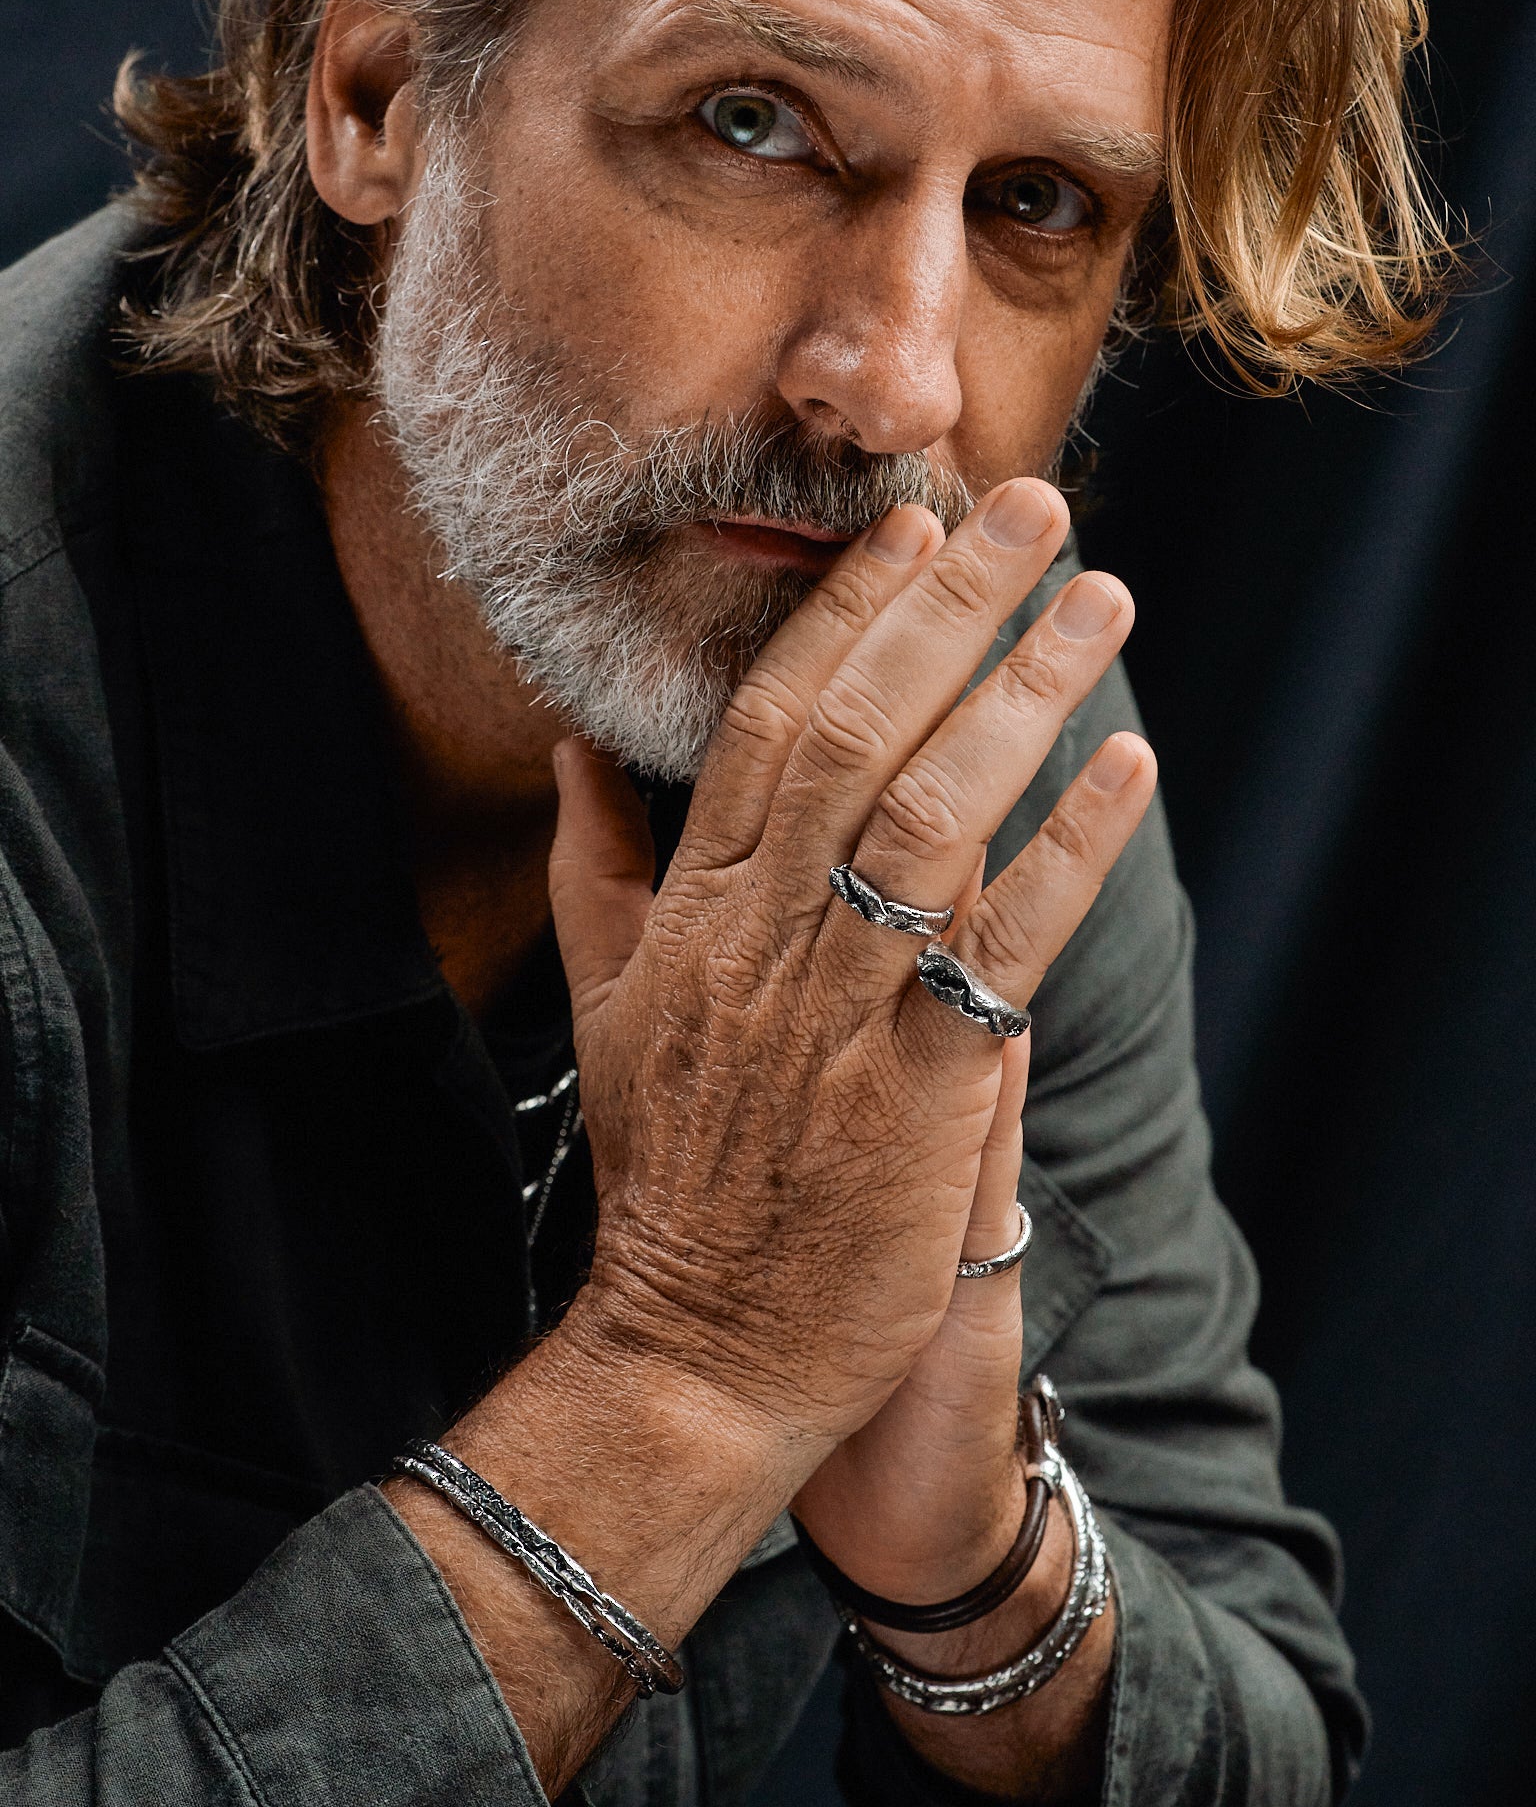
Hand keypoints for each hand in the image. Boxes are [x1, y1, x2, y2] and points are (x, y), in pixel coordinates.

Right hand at [549, 479, 1154, 1467]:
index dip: (839, 618)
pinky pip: (1002, 944)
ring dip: (1021, 695)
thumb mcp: (603, 1010)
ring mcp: (837, 1009)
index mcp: (690, 912)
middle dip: (944, 609)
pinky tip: (1128, 772)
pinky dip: (1069, 852)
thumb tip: (576, 750)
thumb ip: (596, 871)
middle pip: (857, 736)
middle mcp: (760, 938)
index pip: (764, 727)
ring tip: (1095, 600)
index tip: (904, 528)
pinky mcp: (919, 1088)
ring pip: (930, 813)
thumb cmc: (669, 1176)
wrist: (699, 1350)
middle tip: (1028, 508)